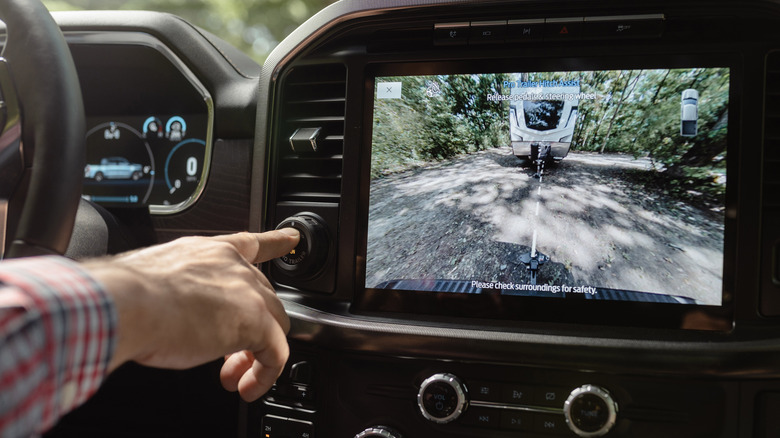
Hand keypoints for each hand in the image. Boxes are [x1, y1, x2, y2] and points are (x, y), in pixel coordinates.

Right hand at [83, 229, 298, 400]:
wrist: (125, 303)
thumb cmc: (126, 296)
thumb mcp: (155, 282)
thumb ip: (177, 291)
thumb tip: (172, 314)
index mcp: (208, 253)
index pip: (249, 244)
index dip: (274, 243)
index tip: (291, 239)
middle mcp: (233, 267)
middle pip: (262, 298)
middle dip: (248, 331)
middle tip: (226, 358)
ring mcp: (248, 292)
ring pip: (273, 325)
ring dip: (254, 355)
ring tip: (233, 376)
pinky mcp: (256, 322)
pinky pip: (275, 353)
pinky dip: (265, 374)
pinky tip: (248, 385)